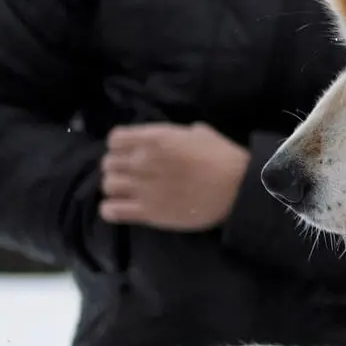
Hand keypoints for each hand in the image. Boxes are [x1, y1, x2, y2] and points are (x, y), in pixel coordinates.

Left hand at [100, 122, 249, 229]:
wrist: (238, 189)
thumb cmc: (224, 157)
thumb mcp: (200, 132)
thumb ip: (176, 134)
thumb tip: (171, 138)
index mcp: (155, 138)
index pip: (114, 139)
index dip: (121, 146)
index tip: (131, 152)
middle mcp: (143, 161)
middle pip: (108, 163)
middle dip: (118, 167)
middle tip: (132, 174)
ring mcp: (143, 188)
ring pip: (107, 185)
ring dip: (116, 187)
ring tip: (128, 192)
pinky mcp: (148, 213)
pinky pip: (111, 211)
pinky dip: (111, 209)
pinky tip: (122, 208)